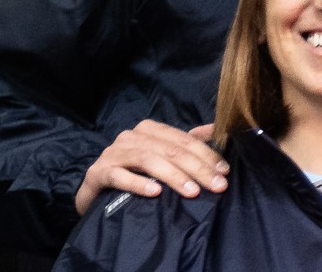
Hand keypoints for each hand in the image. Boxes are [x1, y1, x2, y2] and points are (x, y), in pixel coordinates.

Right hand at [73, 120, 226, 214]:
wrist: (96, 192)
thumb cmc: (133, 172)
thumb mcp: (162, 155)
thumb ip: (187, 141)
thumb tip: (217, 129)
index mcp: (149, 130)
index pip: (184, 140)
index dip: (207, 155)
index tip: (224, 172)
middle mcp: (131, 137)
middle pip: (170, 150)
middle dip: (197, 169)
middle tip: (217, 186)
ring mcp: (113, 154)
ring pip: (149, 160)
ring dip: (174, 176)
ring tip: (192, 192)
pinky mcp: (98, 172)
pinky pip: (119, 176)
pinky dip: (139, 183)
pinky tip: (155, 193)